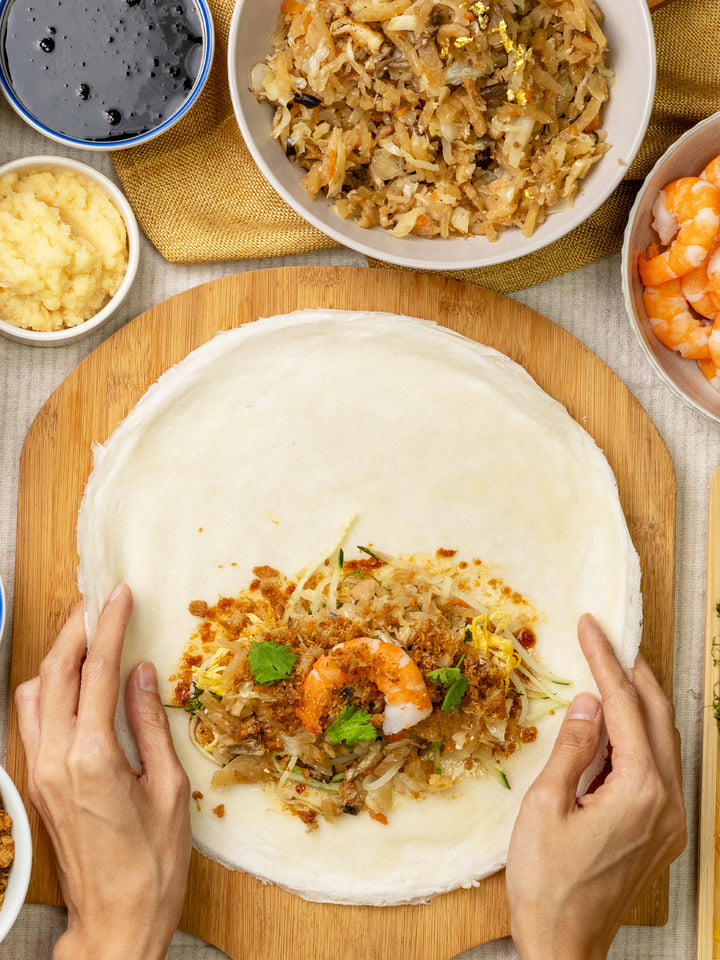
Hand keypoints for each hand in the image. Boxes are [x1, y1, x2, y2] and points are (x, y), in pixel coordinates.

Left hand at [15, 584, 191, 959]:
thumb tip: (141, 673)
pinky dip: (47, 688)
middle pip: (54, 673)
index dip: (109, 627)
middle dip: (75, 630)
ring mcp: (38, 773)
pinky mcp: (36, 784)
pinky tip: (72, 683)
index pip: (97, 673)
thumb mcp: (168, 789)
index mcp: (92, 759)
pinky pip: (30, 720)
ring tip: (85, 635)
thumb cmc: (152, 863)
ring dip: (56, 657)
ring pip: (31, 694)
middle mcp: (54, 760)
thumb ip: (149, 724)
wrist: (115, 920)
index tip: (119, 596)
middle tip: (98, 602)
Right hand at [506, 613, 686, 959]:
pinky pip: (659, 768)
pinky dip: (640, 736)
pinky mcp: (662, 833)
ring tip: (614, 670)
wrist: (565, 948)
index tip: (592, 625)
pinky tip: (617, 727)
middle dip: (634, 672)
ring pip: (664, 741)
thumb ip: (573, 747)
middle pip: (658, 717)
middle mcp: (668, 802)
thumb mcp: (546, 806)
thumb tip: (591, 702)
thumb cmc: (547, 882)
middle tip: (610, 637)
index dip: (606, 661)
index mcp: (640, 791)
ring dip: (640, 702)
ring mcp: (670, 820)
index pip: (624, 707)